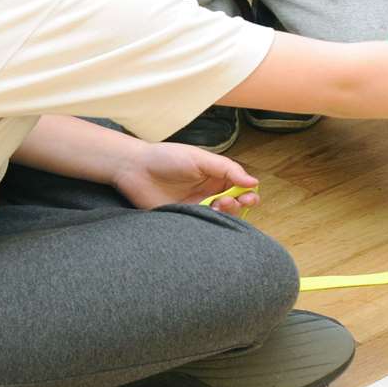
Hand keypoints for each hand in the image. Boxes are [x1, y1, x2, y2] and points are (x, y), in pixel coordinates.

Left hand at [113, 141, 260, 214]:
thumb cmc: (166, 157)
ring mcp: (196, 208)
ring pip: (219, 219)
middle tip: (228, 202)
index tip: (249, 198)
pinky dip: (207, 227)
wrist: (134, 168)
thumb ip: (226, 169)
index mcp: (215, 177)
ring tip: (215, 206)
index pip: (240, 189)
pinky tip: (203, 217)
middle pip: (233, 206)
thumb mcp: (200, 158)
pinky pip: (200, 228)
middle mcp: (208, 194)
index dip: (248, 195)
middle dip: (237, 206)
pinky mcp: (182, 220)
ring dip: (223, 216)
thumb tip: (253, 182)